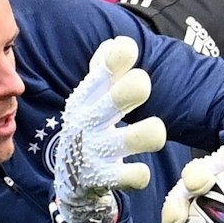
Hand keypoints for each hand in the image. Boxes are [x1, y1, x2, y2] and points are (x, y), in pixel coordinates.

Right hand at [50, 36, 167, 222]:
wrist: (70, 180)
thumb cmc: (91, 128)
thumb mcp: (93, 98)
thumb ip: (108, 69)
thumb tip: (120, 42)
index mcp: (87, 96)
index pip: (106, 66)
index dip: (121, 55)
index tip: (128, 53)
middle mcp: (88, 119)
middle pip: (129, 90)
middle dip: (138, 86)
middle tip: (140, 90)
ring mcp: (95, 149)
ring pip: (145, 134)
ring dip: (153, 132)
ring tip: (152, 132)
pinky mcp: (102, 178)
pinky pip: (137, 175)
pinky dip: (140, 174)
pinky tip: (136, 171)